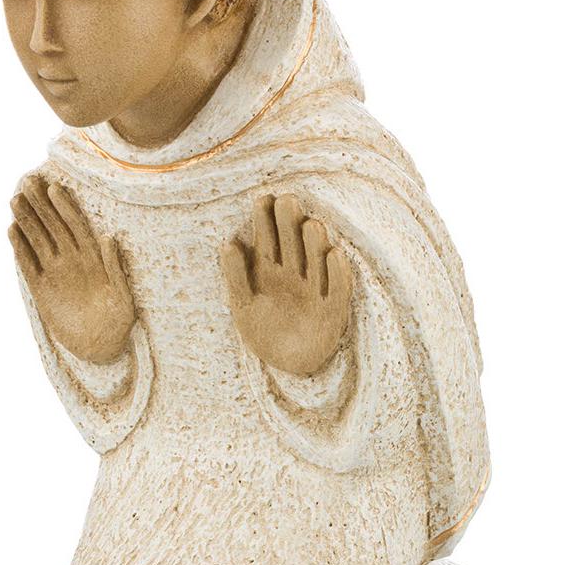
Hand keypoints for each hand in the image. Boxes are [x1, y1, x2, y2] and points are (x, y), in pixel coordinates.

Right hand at [8, 176, 134, 363]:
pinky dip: (20, 249)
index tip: (56, 187)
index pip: (77, 226)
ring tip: (15, 200)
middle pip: (54, 227)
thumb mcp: (123, 296)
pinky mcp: (42, 290)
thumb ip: (115, 268)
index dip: (66, 207)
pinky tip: (11, 230)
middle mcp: (72, 261)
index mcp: (93, 258)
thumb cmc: (120, 321)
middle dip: (42, 205)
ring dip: (27, 221)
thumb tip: (110, 239)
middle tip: (28, 181)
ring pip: (38, 240)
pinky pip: (28, 265)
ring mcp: (56, 273)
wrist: (102, 346)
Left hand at [221, 194, 351, 375]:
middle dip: (290, 224)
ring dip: (314, 245)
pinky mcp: (333, 311)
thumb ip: (236, 276)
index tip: (262, 199)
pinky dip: (337, 274)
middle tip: (287, 201)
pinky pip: (337, 290)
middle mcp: (295, 274)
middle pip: (293, 245)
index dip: (265, 220)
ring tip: (311, 225)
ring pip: (317, 262)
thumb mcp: (242, 304)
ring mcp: (315, 291)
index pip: (268, 240)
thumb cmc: (262, 330)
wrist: (285, 365)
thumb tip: (228, 244)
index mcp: (270, 270)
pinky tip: (334, 255)